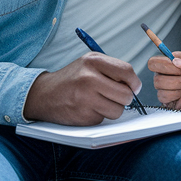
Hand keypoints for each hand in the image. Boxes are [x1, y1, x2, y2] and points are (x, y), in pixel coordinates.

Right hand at [23, 53, 141, 124]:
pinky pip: (104, 119)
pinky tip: (88, 108)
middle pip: (126, 95)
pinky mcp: (83, 116)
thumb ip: (112, 69)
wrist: (44, 94)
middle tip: (116, 96)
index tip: (133, 87)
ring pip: (118, 110)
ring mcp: (85, 98)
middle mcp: (89, 78)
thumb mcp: (89, 63)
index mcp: (93, 61)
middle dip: (125, 98)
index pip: (127, 72)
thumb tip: (135, 86)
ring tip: (100, 101)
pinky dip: (100, 115)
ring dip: (113, 108)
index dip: (134, 82)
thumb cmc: (72, 78)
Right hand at [148, 48, 180, 107]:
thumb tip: (175, 62)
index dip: (165, 65)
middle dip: (178, 79)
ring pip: (162, 90)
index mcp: (164, 64)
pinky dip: (178, 96)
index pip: (152, 63)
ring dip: (180, 87)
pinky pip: (166, 99)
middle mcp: (161, 77)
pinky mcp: (167, 101)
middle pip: (157, 79)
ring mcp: (163, 90)